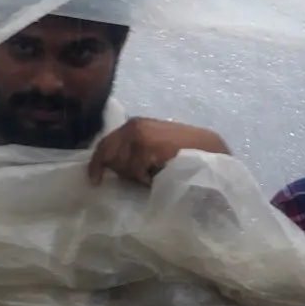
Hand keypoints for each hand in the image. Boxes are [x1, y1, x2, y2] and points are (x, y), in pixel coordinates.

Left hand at [88, 117, 229, 186]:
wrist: (209, 149)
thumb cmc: (184, 151)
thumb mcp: (155, 146)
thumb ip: (134, 150)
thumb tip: (112, 166)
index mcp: (134, 124)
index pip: (105, 143)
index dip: (97, 163)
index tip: (95, 181)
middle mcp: (133, 125)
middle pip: (109, 156)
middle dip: (121, 171)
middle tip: (142, 178)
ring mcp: (138, 134)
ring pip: (121, 166)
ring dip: (135, 176)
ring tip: (154, 174)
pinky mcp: (145, 145)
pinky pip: (134, 171)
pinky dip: (145, 178)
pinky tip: (159, 175)